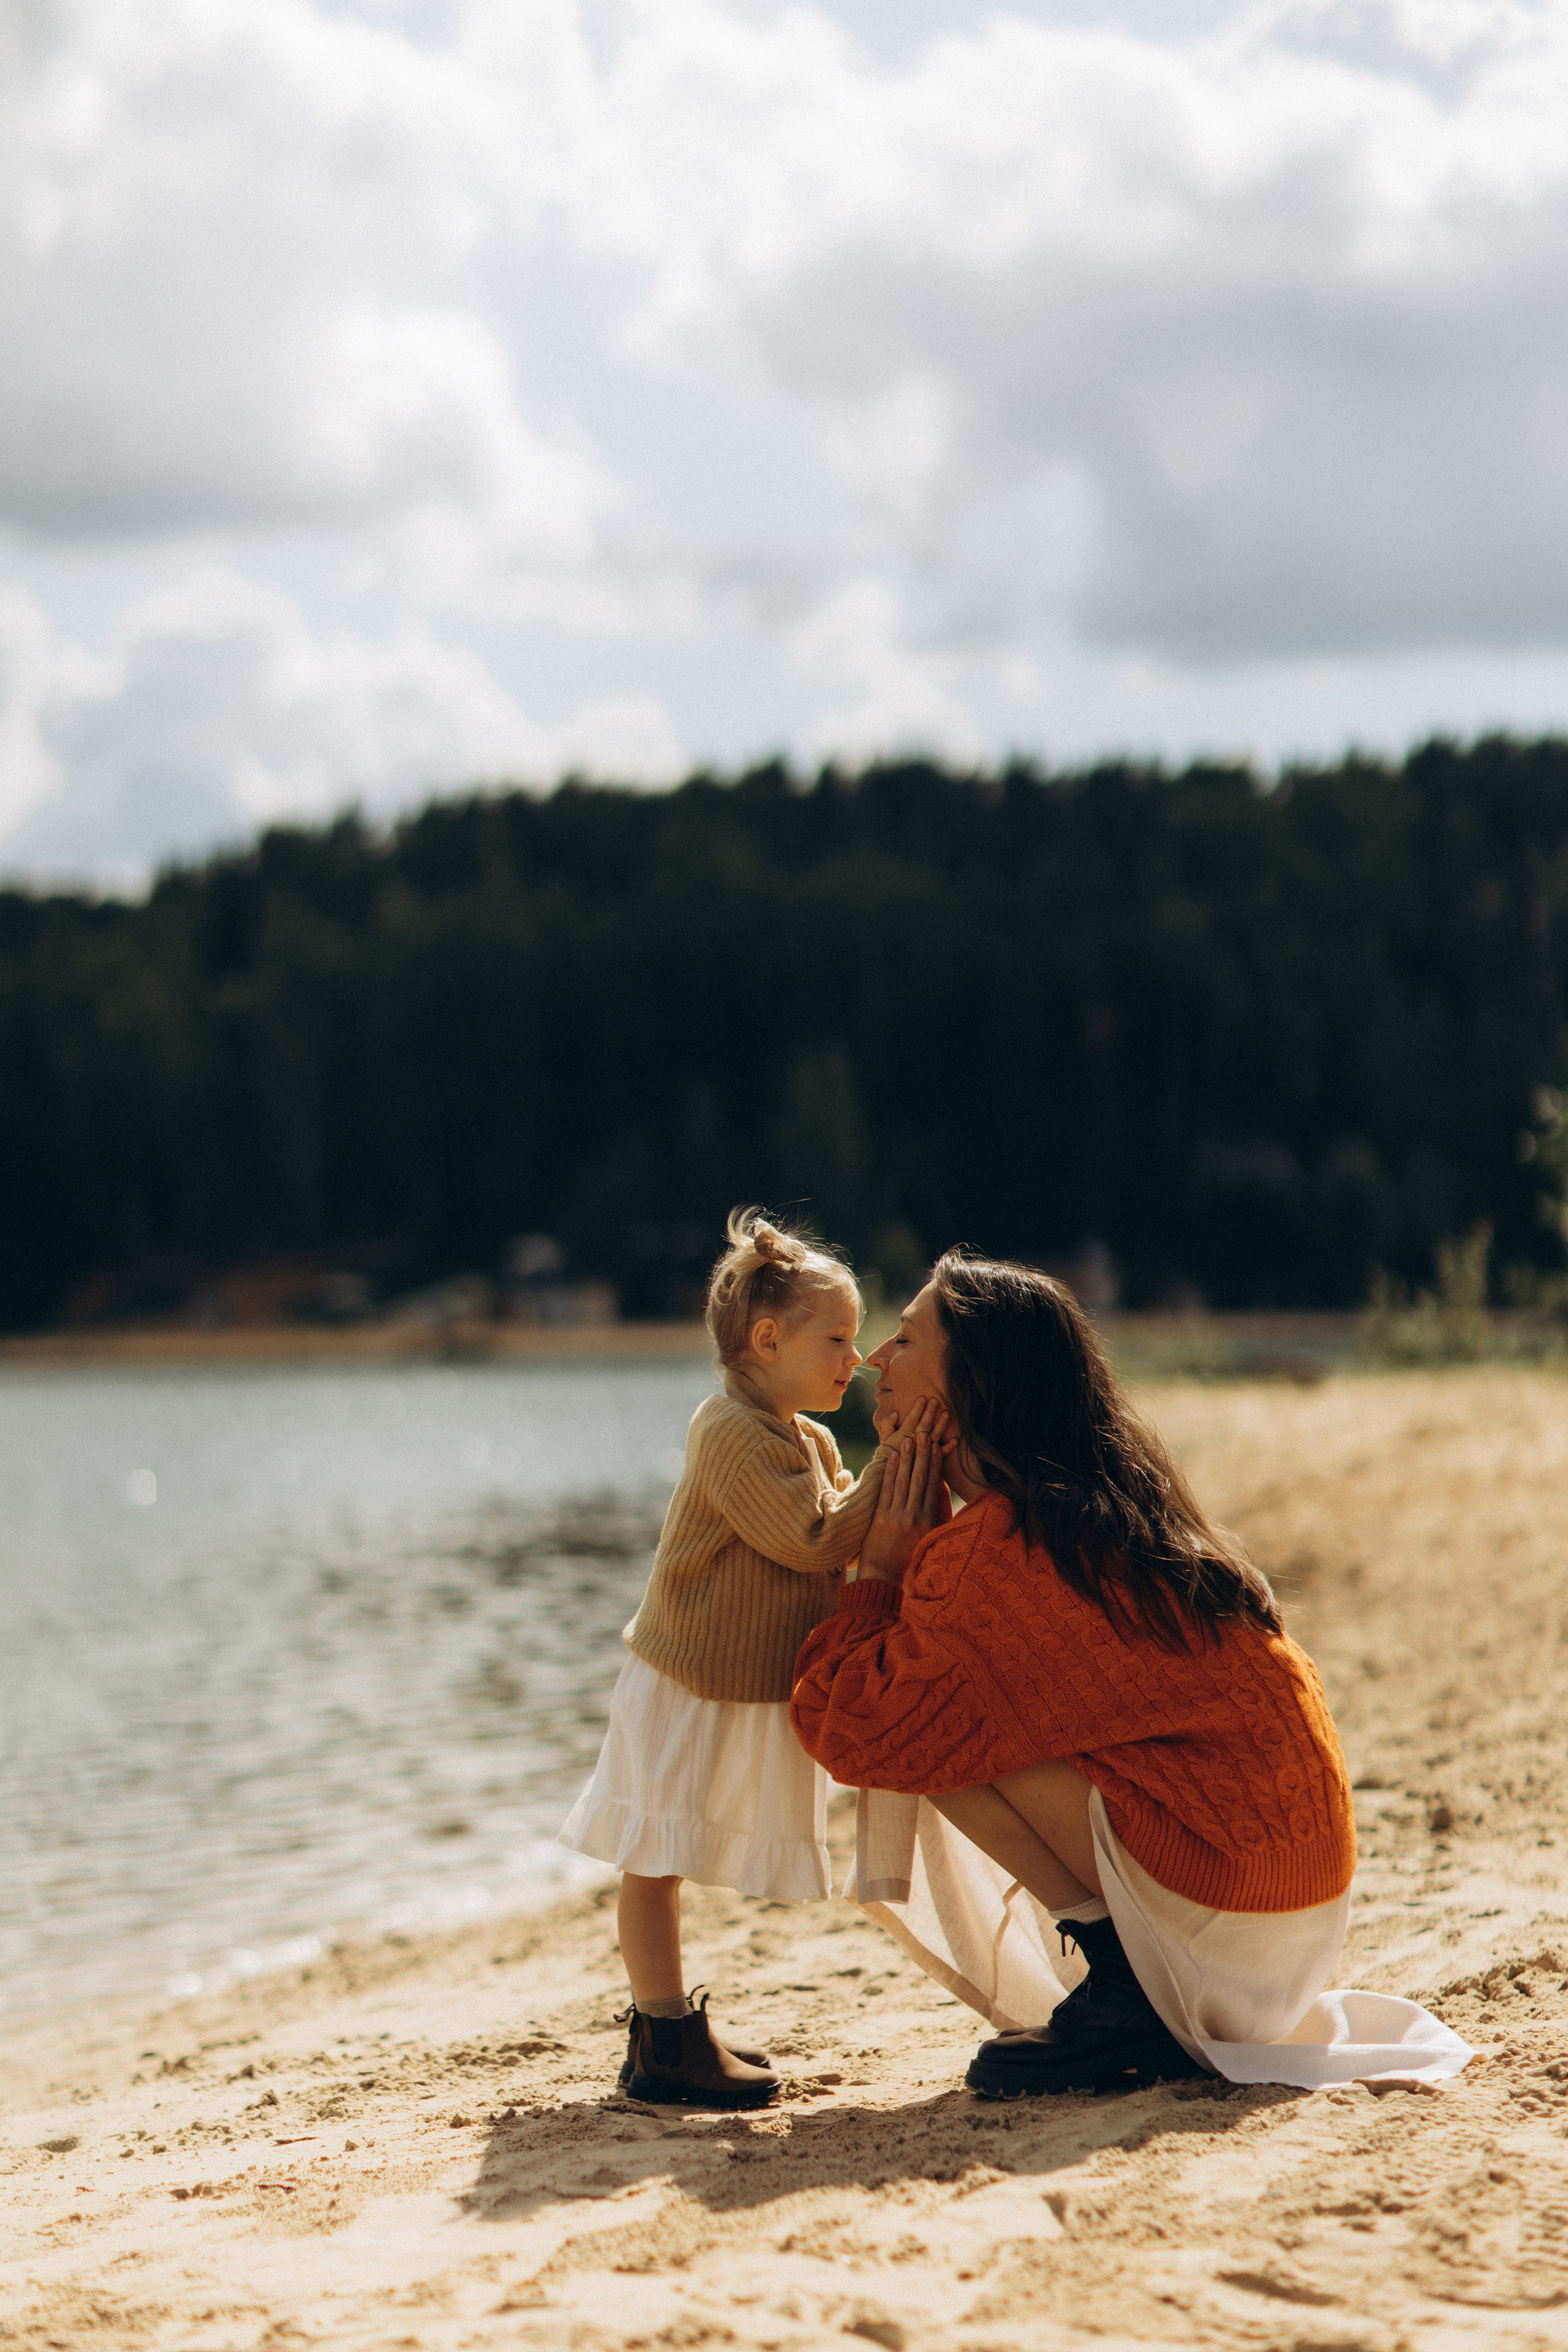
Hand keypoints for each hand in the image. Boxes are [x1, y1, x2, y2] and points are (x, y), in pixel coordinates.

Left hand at [857, 1399, 951, 1582]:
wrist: (883, 1580)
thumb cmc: (907, 1562)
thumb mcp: (927, 1542)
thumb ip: (933, 1520)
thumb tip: (938, 1498)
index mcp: (928, 1522)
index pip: (933, 1486)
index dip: (935, 1464)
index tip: (938, 1445)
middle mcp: (914, 1517)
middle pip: (920, 1479)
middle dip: (923, 1454)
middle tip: (925, 1432)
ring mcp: (896, 1516)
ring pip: (903, 1481)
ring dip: (906, 1457)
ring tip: (909, 1437)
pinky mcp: (880, 1518)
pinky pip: (886, 1490)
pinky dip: (889, 1472)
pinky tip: (890, 1456)